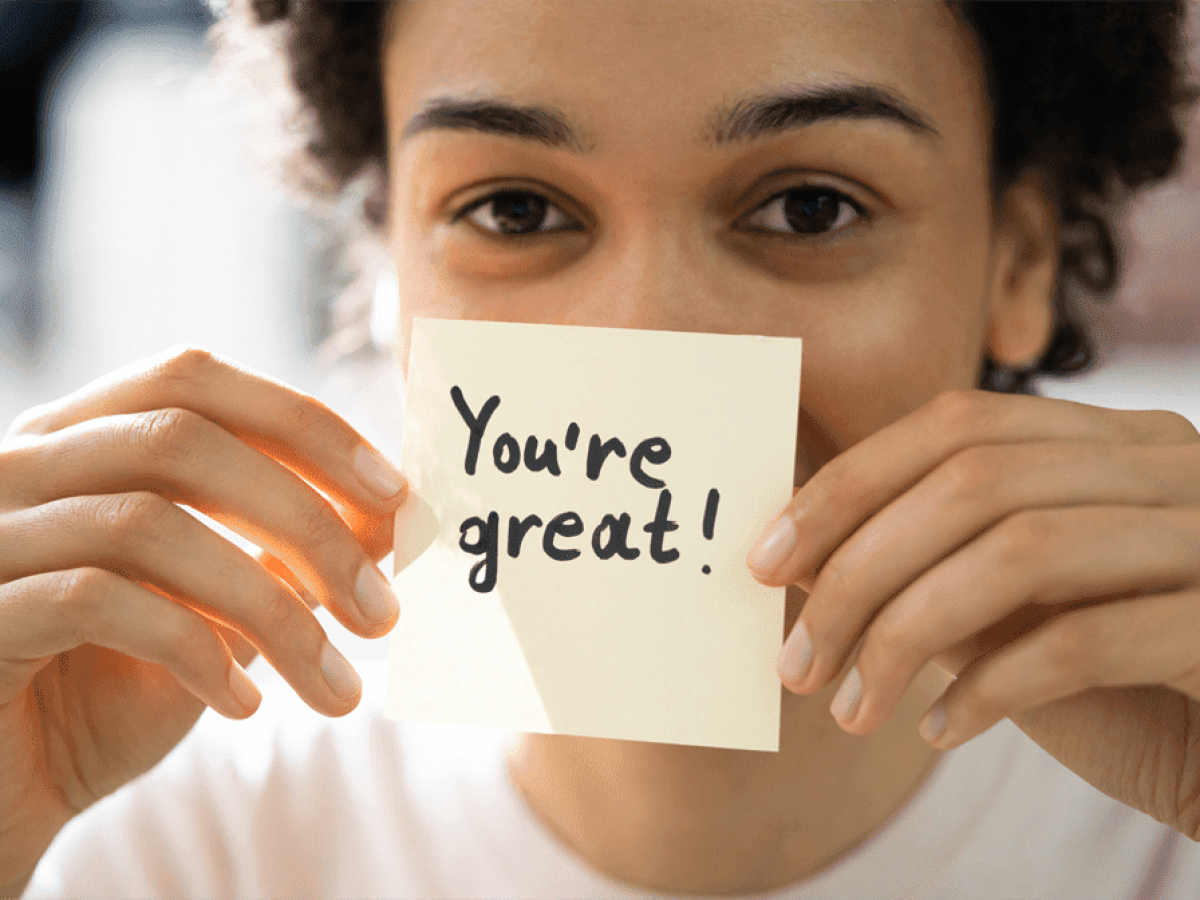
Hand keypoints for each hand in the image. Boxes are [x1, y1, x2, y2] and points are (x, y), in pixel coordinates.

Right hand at [0, 347, 406, 886]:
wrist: (9, 791)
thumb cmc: (112, 690)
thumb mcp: (218, 614)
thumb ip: (286, 556)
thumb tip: (392, 518)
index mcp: (81, 440)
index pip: (195, 382)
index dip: (304, 426)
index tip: (393, 496)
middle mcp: (20, 466)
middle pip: (182, 438)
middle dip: (307, 521)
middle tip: (383, 610)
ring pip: (149, 525)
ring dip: (273, 608)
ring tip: (337, 683)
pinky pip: (96, 602)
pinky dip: (194, 650)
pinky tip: (244, 706)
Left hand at [748, 388, 1199, 838]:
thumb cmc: (1124, 687)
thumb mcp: (1010, 616)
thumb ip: (927, 572)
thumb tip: (797, 559)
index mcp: (1112, 443)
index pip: (956, 425)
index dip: (849, 486)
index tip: (768, 560)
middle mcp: (1168, 465)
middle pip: (975, 482)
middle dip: (860, 572)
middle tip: (795, 660)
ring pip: (1022, 550)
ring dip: (906, 635)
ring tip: (849, 708)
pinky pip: (1088, 641)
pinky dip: (993, 688)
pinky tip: (939, 733)